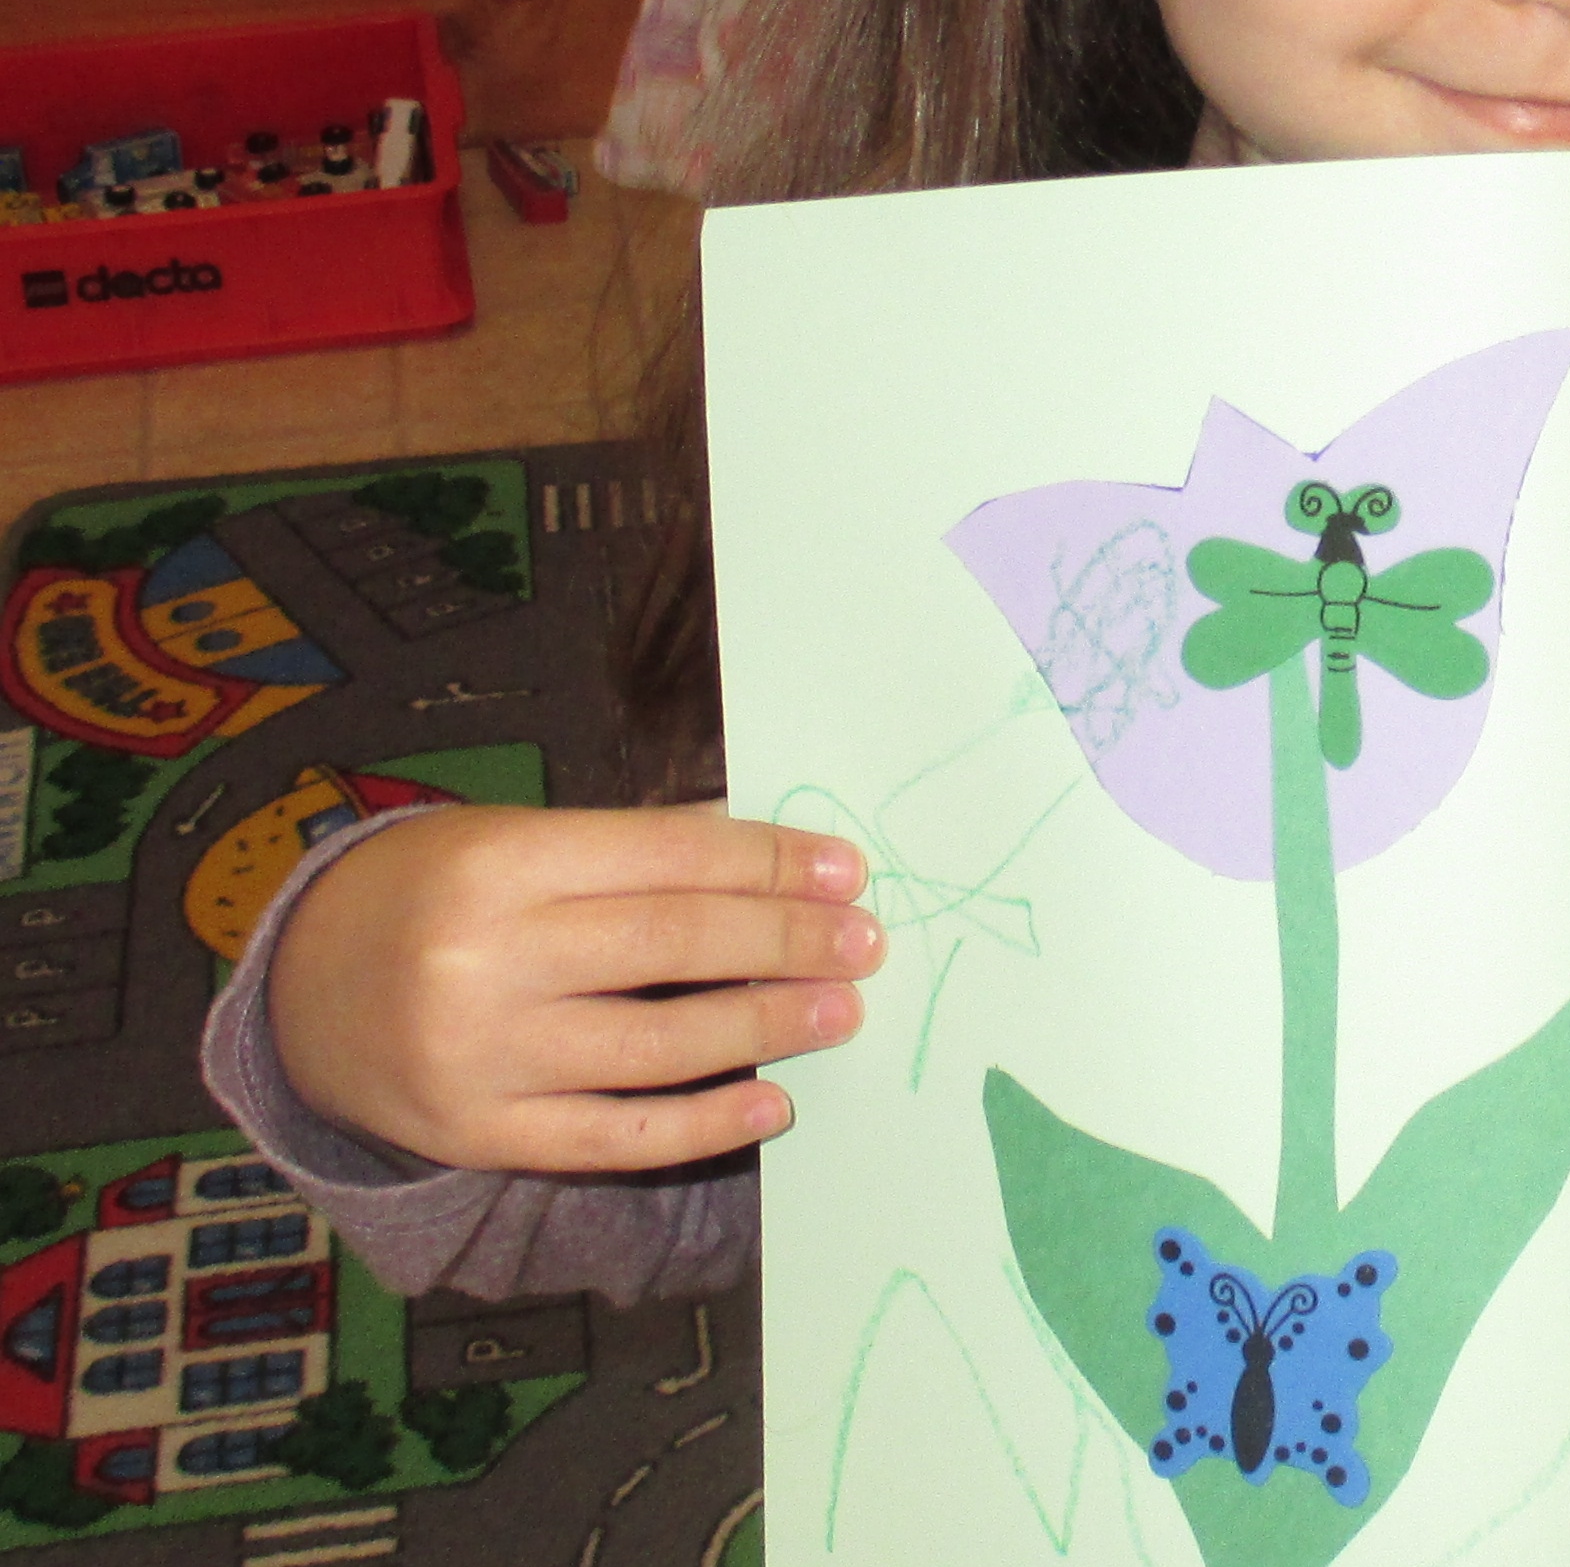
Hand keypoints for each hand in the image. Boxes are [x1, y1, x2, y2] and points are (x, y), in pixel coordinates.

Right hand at [269, 802, 881, 1171]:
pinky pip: (617, 1135)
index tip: (845, 870)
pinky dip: (705, 1124)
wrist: (299, 990)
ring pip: (660, 1046)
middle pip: (674, 947)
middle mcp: (485, 960)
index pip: (668, 859)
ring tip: (841, 1012)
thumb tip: (768, 859)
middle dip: (787, 942)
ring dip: (768, 1028)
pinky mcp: (481, 1136)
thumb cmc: (431, 894)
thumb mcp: (510, 840)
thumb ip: (629, 851)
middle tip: (864, 942)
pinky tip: (773, 1103)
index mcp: (498, 864)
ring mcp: (483, 1057)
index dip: (768, 863)